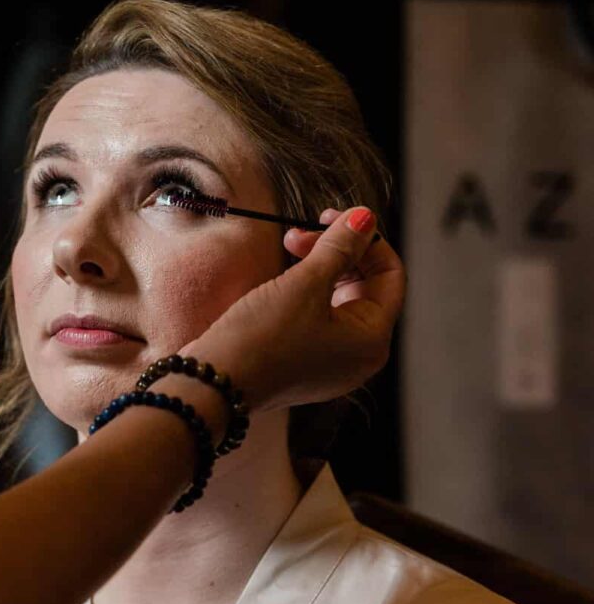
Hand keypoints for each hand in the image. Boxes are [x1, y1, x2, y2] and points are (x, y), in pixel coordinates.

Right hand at [183, 205, 405, 411]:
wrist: (213, 386)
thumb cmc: (261, 340)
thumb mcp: (305, 283)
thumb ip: (341, 246)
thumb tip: (365, 219)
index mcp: (372, 341)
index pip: (390, 275)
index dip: (367, 240)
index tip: (336, 217)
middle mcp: (359, 357)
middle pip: (365, 286)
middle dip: (338, 251)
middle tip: (303, 231)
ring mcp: (332, 364)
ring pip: (339, 300)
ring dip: (318, 267)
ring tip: (288, 246)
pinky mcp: (306, 365)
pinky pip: (320, 319)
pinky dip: (307, 293)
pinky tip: (284, 276)